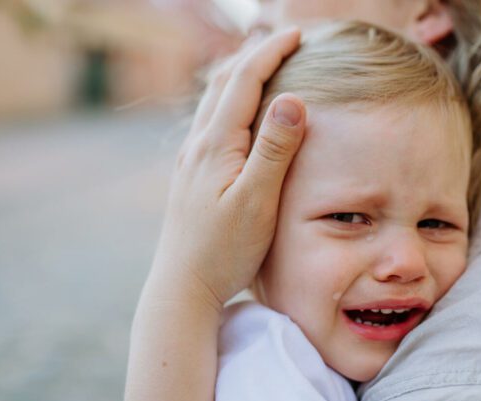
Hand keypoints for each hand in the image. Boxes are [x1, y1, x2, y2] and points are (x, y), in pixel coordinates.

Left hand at [146, 28, 305, 311]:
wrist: (183, 288)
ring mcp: (191, 161)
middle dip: (254, 54)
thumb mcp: (257, 202)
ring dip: (239, 76)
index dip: (270, 52)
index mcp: (216, 144)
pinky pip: (210, 123)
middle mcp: (198, 145)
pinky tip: (237, 115)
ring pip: (214, 102)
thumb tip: (292, 98)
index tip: (297, 33)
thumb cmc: (224, 251)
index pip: (244, 81)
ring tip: (263, 64)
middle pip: (223, 83)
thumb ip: (275, 150)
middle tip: (284, 38)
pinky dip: (230, 102)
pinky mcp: (191, 177)